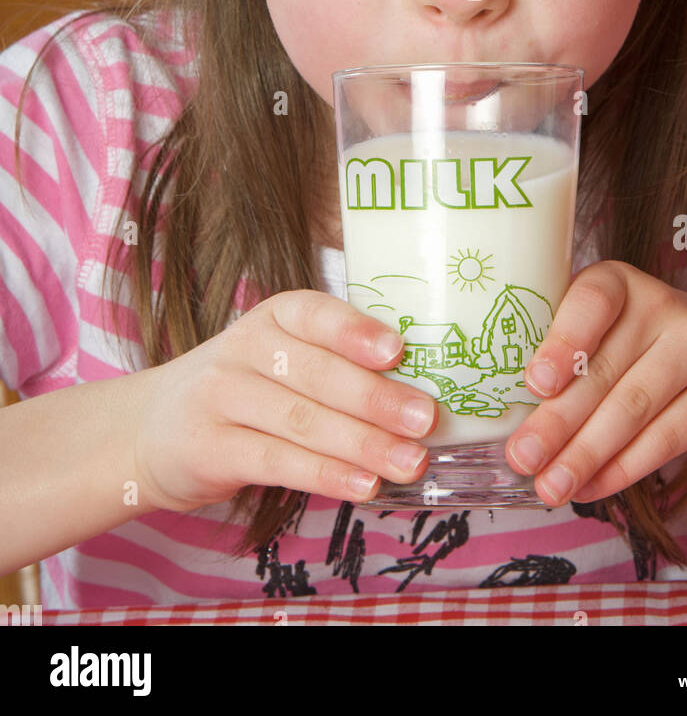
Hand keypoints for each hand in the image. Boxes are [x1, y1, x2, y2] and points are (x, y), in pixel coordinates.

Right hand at [132, 290, 437, 512]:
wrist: (149, 429)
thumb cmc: (242, 390)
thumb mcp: (279, 360)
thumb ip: (335, 366)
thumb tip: (417, 393)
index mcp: (274, 316)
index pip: (315, 314)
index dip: (355, 331)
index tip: (398, 350)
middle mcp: (244, 348)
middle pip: (317, 373)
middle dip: (376, 399)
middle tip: (425, 419)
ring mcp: (221, 396)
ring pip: (301, 420)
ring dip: (362, 444)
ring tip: (409, 461)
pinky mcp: (209, 447)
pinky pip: (276, 461)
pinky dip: (325, 474)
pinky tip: (363, 485)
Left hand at [505, 260, 686, 506]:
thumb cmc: (648, 348)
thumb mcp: (611, 330)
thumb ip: (567, 355)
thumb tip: (510, 415)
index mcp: (620, 282)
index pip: (591, 301)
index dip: (562, 341)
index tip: (535, 384)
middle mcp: (663, 306)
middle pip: (602, 370)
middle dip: (556, 422)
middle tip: (522, 458)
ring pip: (631, 410)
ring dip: (584, 455)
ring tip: (551, 487)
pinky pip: (663, 439)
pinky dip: (621, 470)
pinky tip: (591, 487)